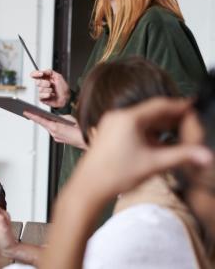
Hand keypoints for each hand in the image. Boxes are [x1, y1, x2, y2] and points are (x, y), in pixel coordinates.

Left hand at [24, 112, 87, 148]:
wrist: (87, 140)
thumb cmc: (80, 129)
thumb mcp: (69, 118)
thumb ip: (60, 117)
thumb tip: (55, 117)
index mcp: (54, 127)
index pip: (40, 120)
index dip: (32, 115)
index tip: (25, 112)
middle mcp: (53, 133)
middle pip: (43, 124)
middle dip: (37, 117)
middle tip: (29, 112)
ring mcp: (56, 137)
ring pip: (48, 128)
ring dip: (45, 122)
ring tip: (39, 115)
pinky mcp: (59, 139)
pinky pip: (53, 131)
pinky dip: (52, 127)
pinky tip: (52, 123)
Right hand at [30, 69, 69, 107]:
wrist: (66, 98)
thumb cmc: (63, 88)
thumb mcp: (58, 76)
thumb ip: (50, 72)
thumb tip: (42, 71)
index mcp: (45, 78)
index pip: (35, 74)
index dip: (35, 73)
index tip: (41, 74)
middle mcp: (42, 84)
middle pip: (37, 82)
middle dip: (45, 83)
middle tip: (50, 85)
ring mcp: (42, 91)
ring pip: (40, 89)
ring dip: (49, 90)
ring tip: (53, 91)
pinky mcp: (41, 98)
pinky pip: (41, 96)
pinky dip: (48, 95)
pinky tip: (52, 95)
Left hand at [71, 98, 212, 198]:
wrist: (88, 187)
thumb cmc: (115, 175)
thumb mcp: (154, 164)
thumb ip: (182, 156)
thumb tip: (206, 155)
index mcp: (128, 118)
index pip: (160, 105)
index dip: (180, 106)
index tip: (194, 108)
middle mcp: (117, 117)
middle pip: (151, 112)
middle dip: (172, 119)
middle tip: (190, 125)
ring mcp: (111, 125)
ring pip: (142, 121)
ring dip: (160, 127)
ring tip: (178, 135)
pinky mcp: (108, 134)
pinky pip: (132, 128)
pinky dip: (147, 133)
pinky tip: (159, 144)